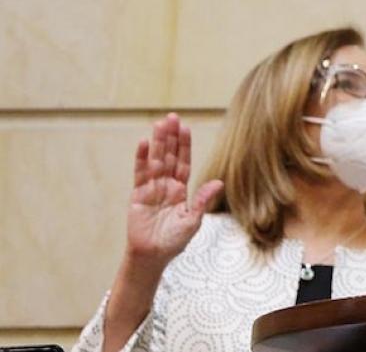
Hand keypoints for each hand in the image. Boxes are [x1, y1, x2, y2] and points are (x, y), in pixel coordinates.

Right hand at [124, 113, 222, 268]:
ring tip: (159, 124)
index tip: (186, 127)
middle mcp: (166, 185)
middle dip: (171, 137)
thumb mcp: (193, 220)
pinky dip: (142, 158)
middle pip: (169, 156)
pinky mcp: (138, 195)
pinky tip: (144, 143)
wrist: (153, 256)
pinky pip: (140, 174)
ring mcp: (152, 188)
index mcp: (181, 189)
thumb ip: (202, 200)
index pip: (184, 162)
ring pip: (156, 160)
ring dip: (158, 142)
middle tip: (172, 117)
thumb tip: (219, 182)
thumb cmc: (174, 241)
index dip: (184, 145)